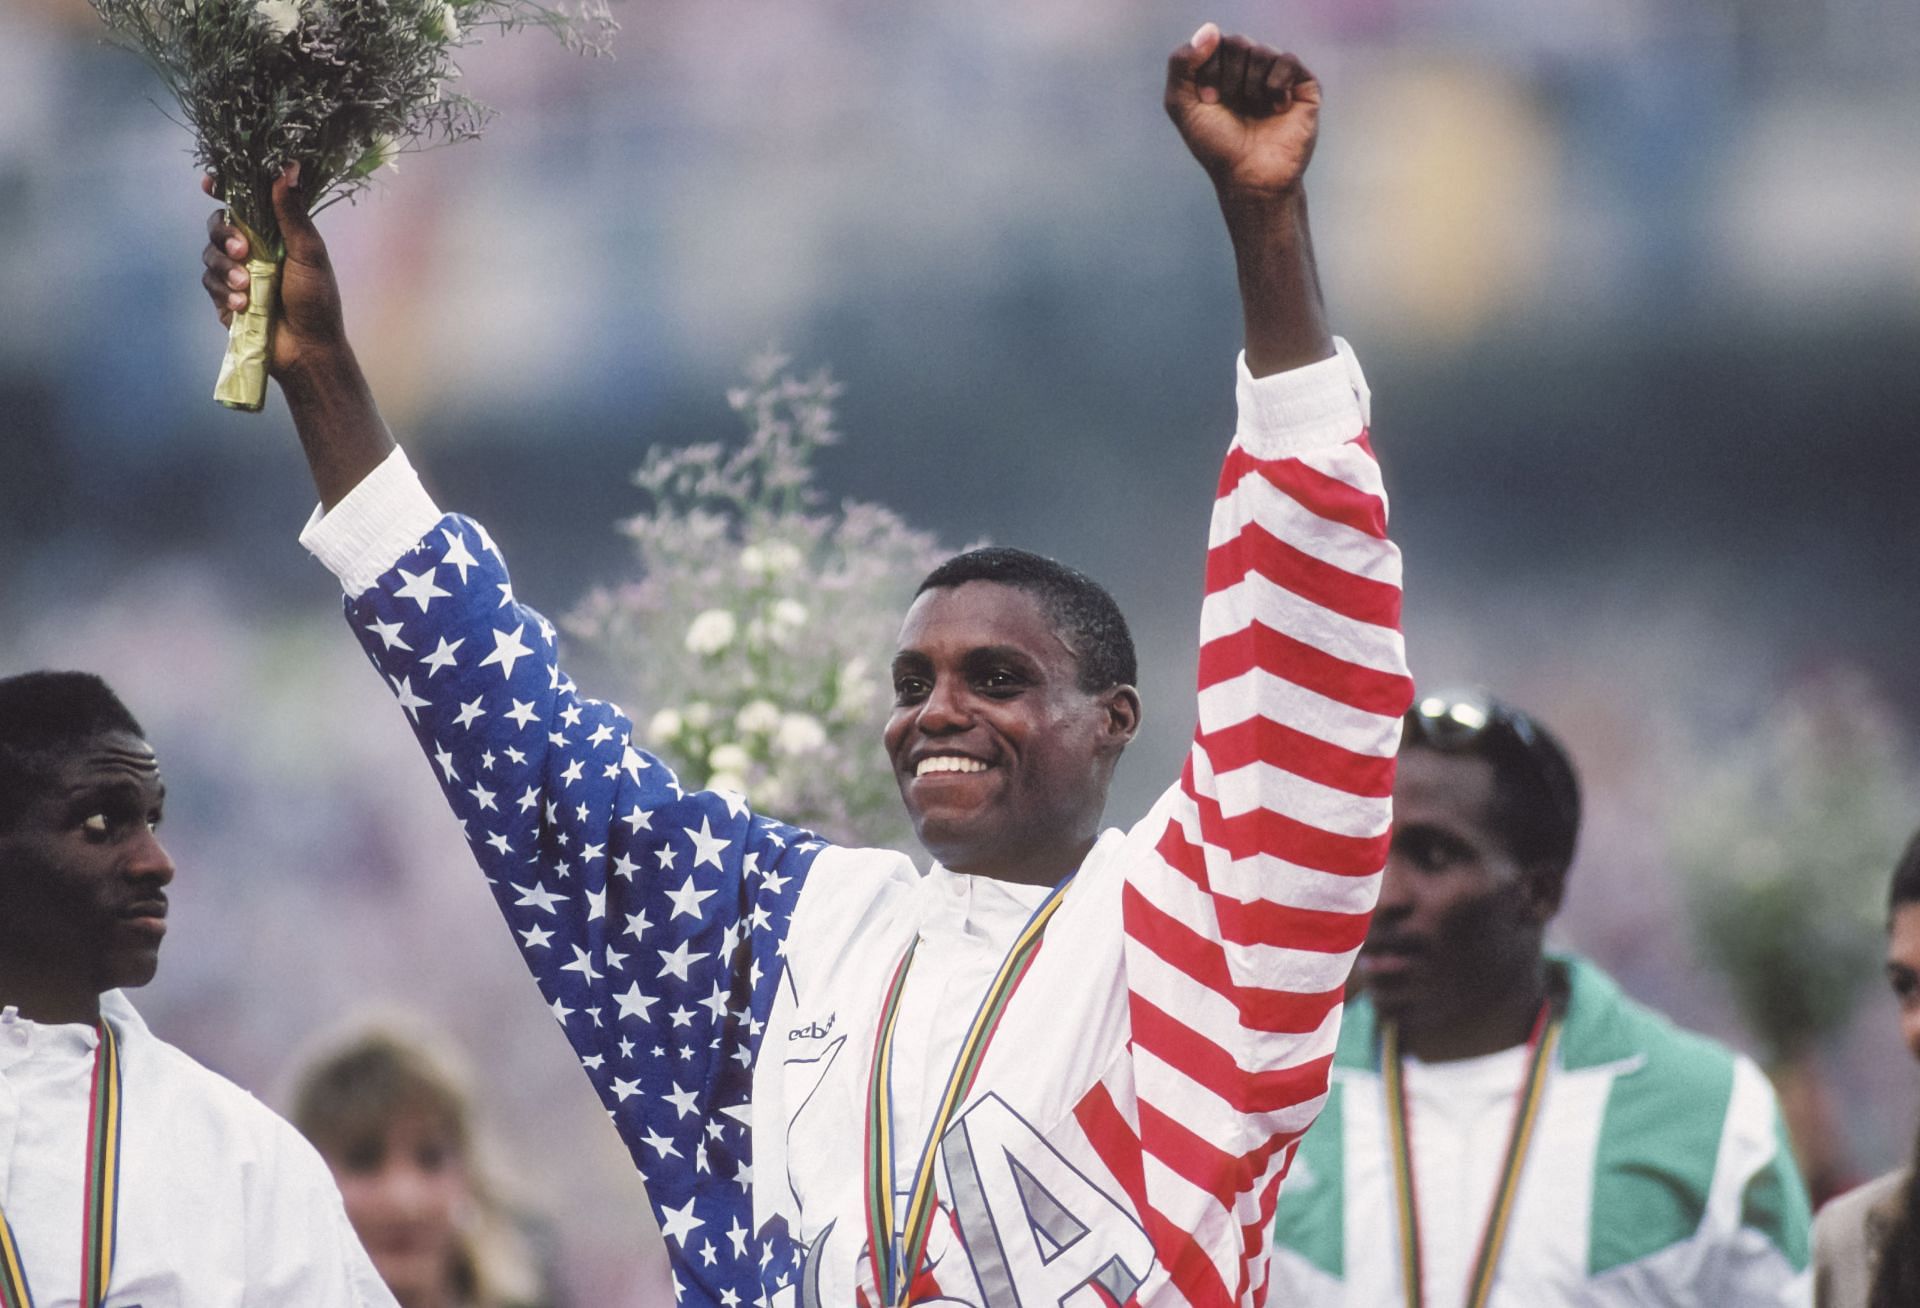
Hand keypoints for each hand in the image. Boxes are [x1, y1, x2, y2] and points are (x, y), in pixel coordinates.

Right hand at [199, 166, 347, 378]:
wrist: (308, 348)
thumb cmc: (317, 300)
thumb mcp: (308, 253)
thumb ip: (293, 213)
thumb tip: (287, 168)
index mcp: (273, 233)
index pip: (243, 203)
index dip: (224, 188)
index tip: (210, 182)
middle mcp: (252, 249)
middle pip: (218, 224)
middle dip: (224, 234)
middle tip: (242, 250)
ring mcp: (236, 272)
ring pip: (209, 254)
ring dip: (226, 269)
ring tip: (248, 288)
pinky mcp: (225, 296)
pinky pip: (210, 282)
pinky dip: (225, 291)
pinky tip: (244, 305)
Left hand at [1166, 24, 1319, 201]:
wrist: (1250, 177)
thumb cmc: (1217, 146)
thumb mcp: (1182, 105)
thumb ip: (1180, 64)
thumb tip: (1210, 28)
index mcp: (1222, 68)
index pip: (1212, 42)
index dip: (1208, 72)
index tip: (1209, 101)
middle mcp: (1250, 68)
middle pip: (1237, 43)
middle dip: (1229, 79)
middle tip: (1233, 107)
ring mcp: (1277, 74)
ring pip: (1261, 52)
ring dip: (1251, 87)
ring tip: (1255, 110)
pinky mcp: (1303, 84)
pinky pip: (1287, 60)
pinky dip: (1276, 85)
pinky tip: (1276, 109)